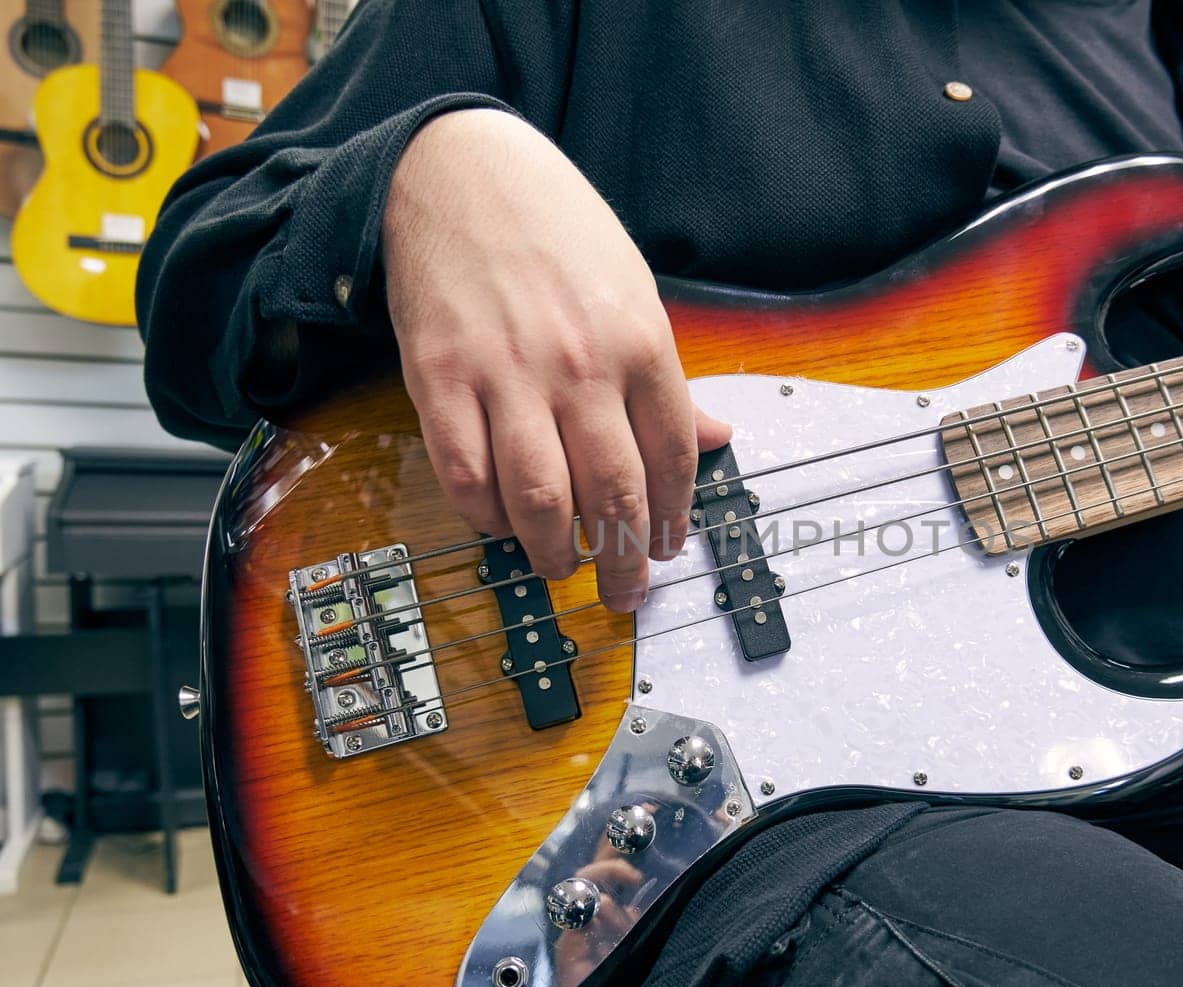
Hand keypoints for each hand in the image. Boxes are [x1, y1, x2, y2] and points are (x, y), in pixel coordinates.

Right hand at [382, 108, 730, 610]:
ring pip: (539, 498)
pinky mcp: (439, 379)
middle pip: (613, 492)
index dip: (674, 517)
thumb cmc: (555, 232)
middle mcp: (580, 366)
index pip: (671, 457)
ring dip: (555, 551)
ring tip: (563, 566)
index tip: (670, 547)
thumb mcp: (635, 293)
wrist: (458, 171)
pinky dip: (485, 516)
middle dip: (625, 558)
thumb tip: (715, 438)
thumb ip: (670, 379)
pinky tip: (500, 524)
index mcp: (640, 343)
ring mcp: (507, 375)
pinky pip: (466, 475)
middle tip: (626, 591)